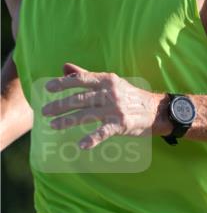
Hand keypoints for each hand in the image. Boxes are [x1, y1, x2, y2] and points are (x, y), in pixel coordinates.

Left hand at [42, 63, 167, 149]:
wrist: (155, 110)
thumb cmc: (130, 96)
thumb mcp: (110, 82)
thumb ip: (86, 76)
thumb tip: (65, 67)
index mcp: (106, 80)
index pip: (80, 80)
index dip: (63, 83)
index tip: (48, 88)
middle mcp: (109, 93)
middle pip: (80, 99)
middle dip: (60, 105)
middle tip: (44, 111)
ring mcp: (115, 109)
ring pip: (87, 114)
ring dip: (68, 120)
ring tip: (54, 125)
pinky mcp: (121, 125)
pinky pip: (103, 132)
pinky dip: (92, 139)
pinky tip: (81, 145)